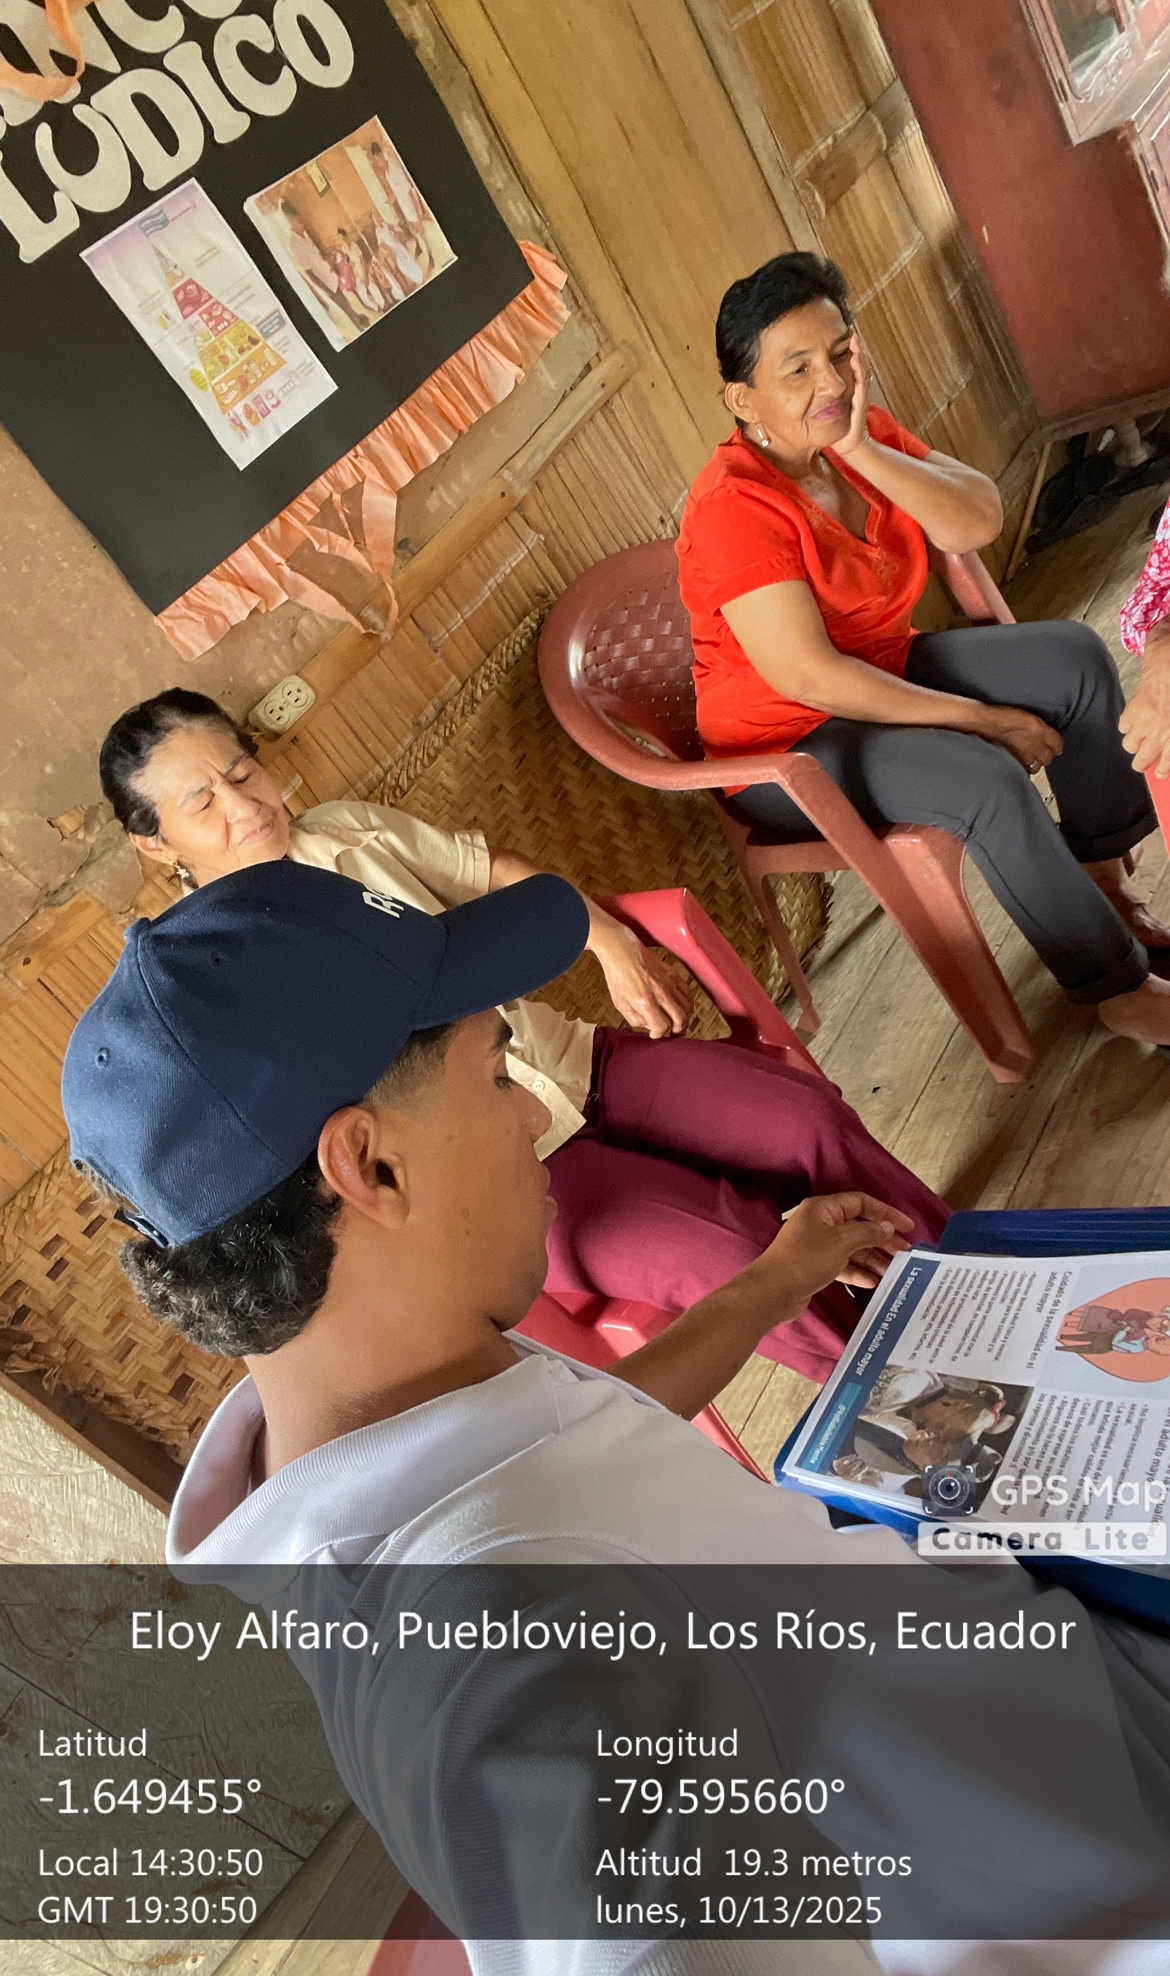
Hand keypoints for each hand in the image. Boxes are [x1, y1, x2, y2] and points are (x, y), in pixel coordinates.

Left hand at [587, 913, 694, 1037]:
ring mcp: (669, 983)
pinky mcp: (673, 975)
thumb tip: (649, 1025)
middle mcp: (660, 993)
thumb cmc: (618, 975)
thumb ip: (635, 1019)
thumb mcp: (620, 1003)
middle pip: (680, 1019)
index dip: (659, 1034)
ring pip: (687, 1007)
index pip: (661, 1026)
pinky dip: (689, 1004)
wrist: (622, 951)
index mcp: (645, 1001)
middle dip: (676, 1030)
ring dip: (685, 1018)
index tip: (656, 1034)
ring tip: (678, 1023)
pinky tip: (683, 1008)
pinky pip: (688, 993)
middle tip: (672, 1033)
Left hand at [764, 1193, 912, 1311]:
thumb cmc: (805, 1259)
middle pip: (859, 1227)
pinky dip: (858, 1272)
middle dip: (882, 1240)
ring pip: (853, 1249)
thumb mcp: (841, 1242)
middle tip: (905, 1253)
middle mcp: (820, 1224)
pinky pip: (843, 1266)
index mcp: (823, 1209)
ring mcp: (817, 1247)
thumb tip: (888, 1227)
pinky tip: (874, 1282)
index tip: (908, 1226)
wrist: (773, 1292)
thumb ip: (868, 1233)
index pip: (861, 1203)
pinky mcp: (816, 1268)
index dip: (886, 1213)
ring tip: (894, 1271)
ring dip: (873, 1258)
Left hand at [831, 333, 872, 457]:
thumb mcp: (826, 405)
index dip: (850, 352)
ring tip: (854, 342)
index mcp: (850, 388)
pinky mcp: (861, 405)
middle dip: (857, 349)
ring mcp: (861, 396)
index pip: (852, 367)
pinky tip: (854, 361)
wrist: (848, 445)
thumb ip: (819, 393)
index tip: (844, 337)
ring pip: (863, 372)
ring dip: (859, 356)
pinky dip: (858, 372)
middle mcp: (858, 389)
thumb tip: (800, 380)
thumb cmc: (836, 426)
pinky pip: (861, 386)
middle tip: (852, 334)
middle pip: (860, 365)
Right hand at [972, 704, 1062, 774]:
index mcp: (1039, 729)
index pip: (1058, 744)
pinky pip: (1023, 771)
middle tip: (1041, 752)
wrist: (981, 723)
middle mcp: (1034, 744)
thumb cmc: (1000, 716)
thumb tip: (1049, 737)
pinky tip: (1018, 763)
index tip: (1054, 746)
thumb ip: (1039, 726)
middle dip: (1046, 755)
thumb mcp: (1026, 716)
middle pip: (1049, 758)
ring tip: (1029, 759)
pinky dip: (1022, 768)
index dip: (1056, 745)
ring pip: (1037, 767)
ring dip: (1034, 763)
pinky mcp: (1013, 763)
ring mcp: (1023, 756)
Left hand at [1119, 627, 1169, 776]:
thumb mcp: (1162, 642)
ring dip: (1149, 763)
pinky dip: (1167, 768)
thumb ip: (1158, 637)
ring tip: (1152, 768)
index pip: (1126, 724)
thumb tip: (1163, 623)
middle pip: (1133, 746)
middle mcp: (1148, 724)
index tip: (1135, 725)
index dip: (1132, 725)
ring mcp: (1165, 736)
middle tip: (1140, 752)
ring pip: (1148, 759)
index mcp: (1140, 703)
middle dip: (1137, 749)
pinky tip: (1165, 773)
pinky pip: (1169, 762)